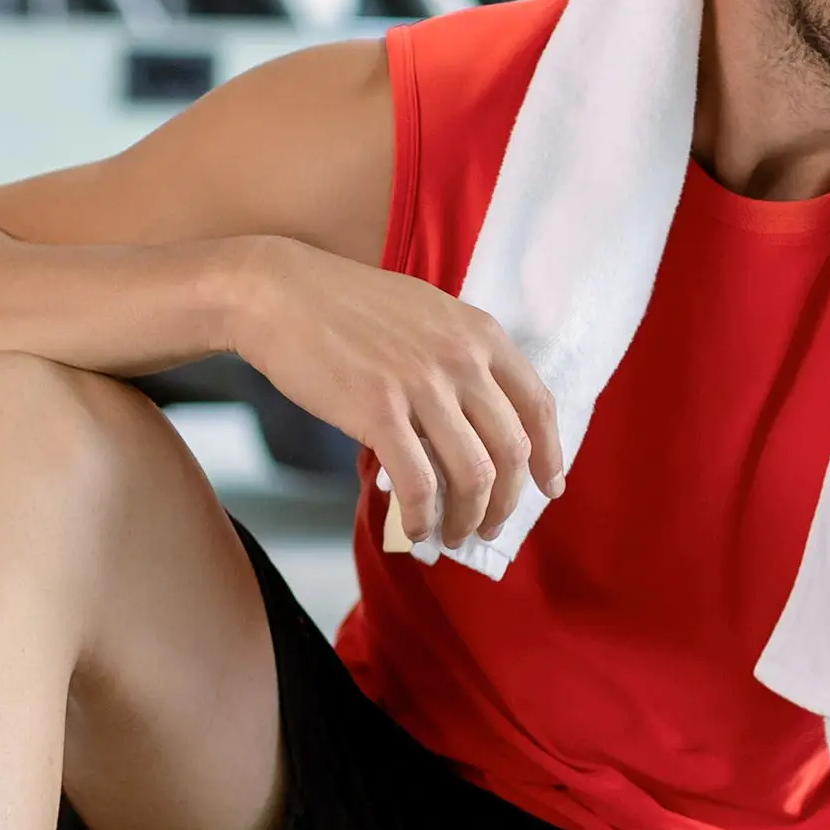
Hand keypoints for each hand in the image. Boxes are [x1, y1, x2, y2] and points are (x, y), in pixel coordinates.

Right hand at [225, 235, 564, 548]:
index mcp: (480, 334)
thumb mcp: (425, 316)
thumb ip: (459, 361)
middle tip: (488, 528)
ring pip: (473, 475)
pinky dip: (423, 517)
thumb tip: (471, 427)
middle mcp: (462, 359)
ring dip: (466, 519)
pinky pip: (419, 484)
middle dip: (506, 503)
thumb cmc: (346, 308)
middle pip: (511, 451)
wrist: (279, 293)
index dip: (550, 456)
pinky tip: (415, 529)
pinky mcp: (379, 411)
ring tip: (450, 537)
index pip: (538, 405)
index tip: (549, 489)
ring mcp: (423, 385)